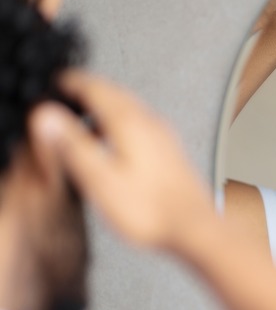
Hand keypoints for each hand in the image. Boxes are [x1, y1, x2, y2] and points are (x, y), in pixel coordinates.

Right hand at [29, 70, 217, 249]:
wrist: (194, 228)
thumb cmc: (151, 210)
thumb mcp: (100, 179)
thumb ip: (72, 144)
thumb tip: (46, 116)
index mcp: (130, 123)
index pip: (95, 86)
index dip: (69, 82)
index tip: (54, 82)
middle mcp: (150, 123)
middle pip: (114, 92)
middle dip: (86, 91)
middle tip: (65, 95)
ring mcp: (163, 135)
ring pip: (129, 108)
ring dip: (104, 107)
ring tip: (82, 119)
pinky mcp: (169, 150)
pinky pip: (140, 124)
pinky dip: (119, 123)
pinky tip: (112, 144)